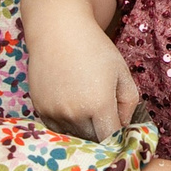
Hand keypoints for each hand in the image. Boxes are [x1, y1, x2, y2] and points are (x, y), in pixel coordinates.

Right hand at [23, 4, 139, 140]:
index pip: (112, 138)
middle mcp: (75, 113)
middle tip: (106, 118)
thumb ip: (129, 103)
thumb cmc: (95, 48)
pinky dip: (66, 123)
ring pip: (74, 135)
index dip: (119, 138)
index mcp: (99, 104)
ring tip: (87, 107)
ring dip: (83, 129)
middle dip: (102, 133)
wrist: (58, 30)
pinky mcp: (40, 108)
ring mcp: (54, 112)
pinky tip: (71, 105)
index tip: (122, 132)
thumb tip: (123, 127)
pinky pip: (56, 127)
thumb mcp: (121, 72)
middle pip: (93, 140)